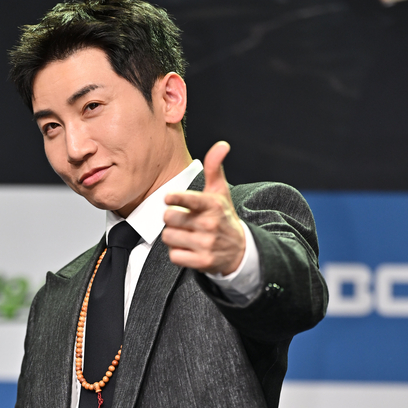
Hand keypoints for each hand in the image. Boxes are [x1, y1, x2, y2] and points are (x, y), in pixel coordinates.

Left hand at [162, 141, 245, 274]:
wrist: (240, 250)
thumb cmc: (223, 216)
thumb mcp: (220, 192)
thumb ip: (215, 167)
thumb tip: (222, 145)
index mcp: (213, 205)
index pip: (191, 200)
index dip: (177, 198)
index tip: (169, 198)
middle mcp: (210, 224)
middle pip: (169, 218)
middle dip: (171, 218)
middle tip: (182, 219)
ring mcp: (206, 244)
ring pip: (168, 237)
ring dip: (173, 236)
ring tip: (186, 234)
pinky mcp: (202, 262)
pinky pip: (174, 256)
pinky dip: (177, 253)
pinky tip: (188, 248)